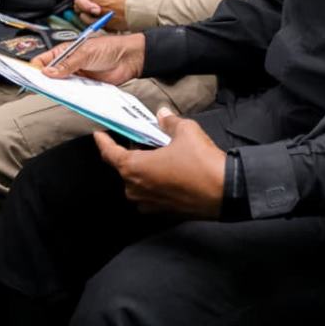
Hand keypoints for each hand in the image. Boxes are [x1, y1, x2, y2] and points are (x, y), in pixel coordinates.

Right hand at [31, 31, 145, 84]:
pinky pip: (73, 92)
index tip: (29, 77)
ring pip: (60, 85)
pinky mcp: (85, 86)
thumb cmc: (109, 47)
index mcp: (65, 52)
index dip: (35, 68)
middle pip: (50, 75)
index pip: (43, 61)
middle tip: (40, 87)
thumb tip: (48, 72)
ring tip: (55, 92)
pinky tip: (69, 96)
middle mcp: (68, 64)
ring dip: (58, 89)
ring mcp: (76, 75)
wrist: (129, 59)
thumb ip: (66, 64)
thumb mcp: (85, 53)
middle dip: (45, 81)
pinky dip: (70, 95)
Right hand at [73, 0, 118, 19]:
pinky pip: (86, 19)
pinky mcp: (94, 18)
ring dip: (87, 11)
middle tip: (97, 7)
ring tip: (97, 13)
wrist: (133, 10)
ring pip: (80, 7)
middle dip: (86, 2)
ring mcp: (92, 6)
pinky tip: (99, 21)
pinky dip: (92, 20)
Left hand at [93, 109, 226, 217]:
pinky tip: (168, 171)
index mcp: (134, 168)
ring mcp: (148, 203)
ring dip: (143, 168)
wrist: (225, 191)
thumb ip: (169, 122)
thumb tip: (162, 114)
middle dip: (131, 152)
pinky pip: (150, 193)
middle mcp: (135, 189)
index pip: (110, 154)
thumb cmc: (200, 161)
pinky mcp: (162, 211)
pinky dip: (153, 181)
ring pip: (137, 182)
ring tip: (157, 154)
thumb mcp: (186, 131)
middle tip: (142, 138)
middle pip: (124, 168)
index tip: (99, 134)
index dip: (103, 142)